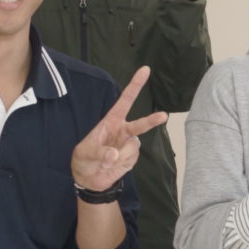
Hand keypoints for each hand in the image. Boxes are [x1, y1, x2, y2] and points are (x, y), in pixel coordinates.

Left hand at [71, 66, 171, 191]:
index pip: (125, 101)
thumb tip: (115, 155)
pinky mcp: (132, 158)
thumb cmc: (84, 159)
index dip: (135, 85)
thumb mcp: (85, 153)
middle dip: (152, 120)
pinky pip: (131, 159)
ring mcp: (129, 144)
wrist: (89, 179)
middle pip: (141, 123)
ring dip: (119, 156)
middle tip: (163, 116)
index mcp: (111, 121)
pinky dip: (120, 164)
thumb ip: (100, 152)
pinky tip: (112, 166)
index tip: (145, 70)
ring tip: (105, 162)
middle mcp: (123, 130)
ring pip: (132, 147)